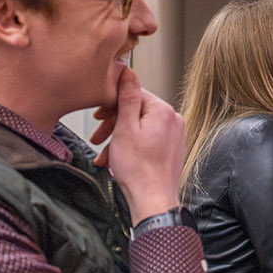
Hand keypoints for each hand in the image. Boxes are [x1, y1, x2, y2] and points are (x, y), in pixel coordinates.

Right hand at [92, 68, 184, 222]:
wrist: (153, 200)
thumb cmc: (138, 169)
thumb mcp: (125, 128)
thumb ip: (127, 97)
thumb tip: (128, 71)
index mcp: (164, 111)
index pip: (134, 95)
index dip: (112, 105)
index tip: (98, 115)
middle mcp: (174, 120)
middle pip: (137, 112)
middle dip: (113, 125)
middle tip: (97, 136)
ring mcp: (175, 136)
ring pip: (139, 128)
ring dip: (118, 139)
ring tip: (104, 154)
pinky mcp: (172, 149)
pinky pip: (147, 141)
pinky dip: (130, 148)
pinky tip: (116, 161)